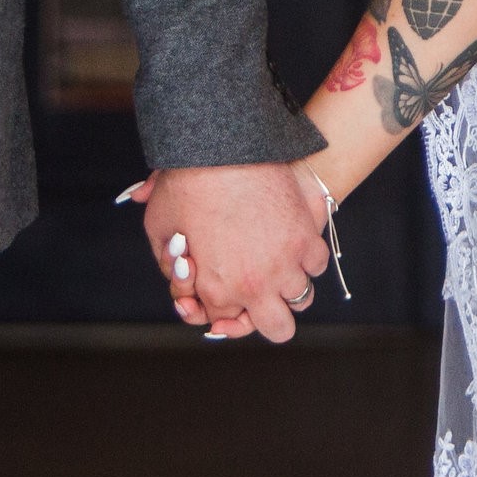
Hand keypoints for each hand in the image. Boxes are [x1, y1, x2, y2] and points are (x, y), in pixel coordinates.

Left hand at [131, 163, 328, 343]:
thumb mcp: (159, 227)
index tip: (222, 286)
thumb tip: (178, 268)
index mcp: (216, 290)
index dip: (223, 306)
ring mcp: (284, 264)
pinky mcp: (305, 237)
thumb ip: (166, 257)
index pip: (226, 321)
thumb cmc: (186, 182)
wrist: (220, 147)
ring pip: (301, 299)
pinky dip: (308, 258)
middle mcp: (254, 286)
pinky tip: (293, 244)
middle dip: (267, 316)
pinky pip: (317, 264)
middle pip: (277, 328)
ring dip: (290, 286)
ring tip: (277, 266)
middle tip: (258, 294)